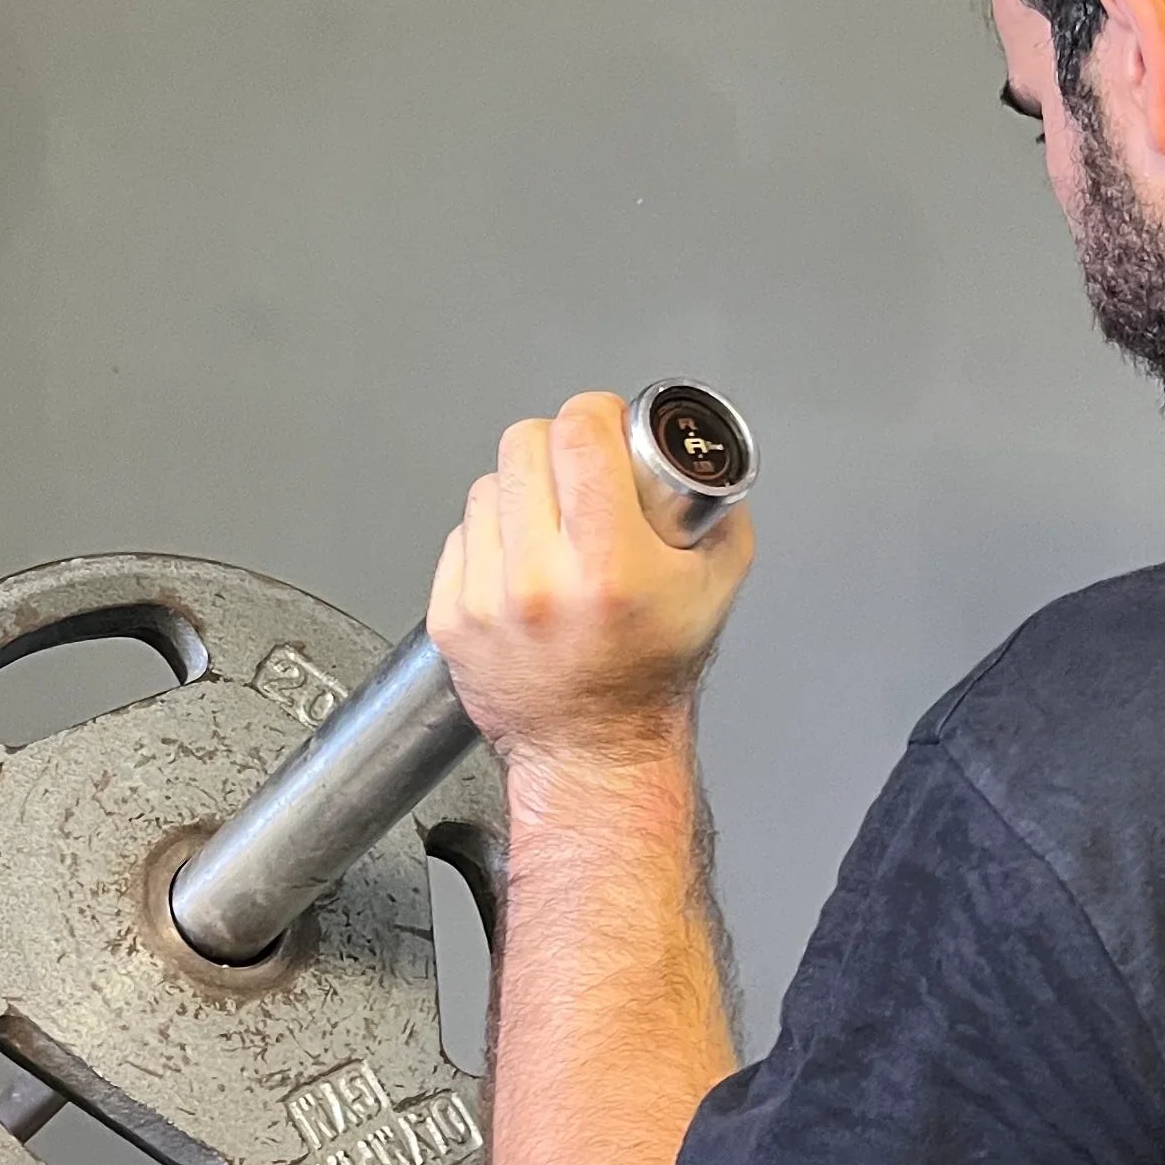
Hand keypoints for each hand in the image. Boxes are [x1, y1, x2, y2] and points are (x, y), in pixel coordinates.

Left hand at [428, 392, 753, 770]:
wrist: (592, 751)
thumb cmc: (649, 675)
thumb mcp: (713, 586)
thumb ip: (714, 512)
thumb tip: (696, 457)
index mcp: (609, 566)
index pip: (578, 433)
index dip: (595, 414)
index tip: (605, 427)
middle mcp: (541, 580)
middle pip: (525, 444)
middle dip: (557, 446)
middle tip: (580, 474)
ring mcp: (487, 599)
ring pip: (486, 484)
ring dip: (519, 491)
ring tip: (551, 530)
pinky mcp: (450, 616)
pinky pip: (461, 534)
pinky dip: (490, 537)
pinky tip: (521, 566)